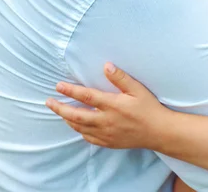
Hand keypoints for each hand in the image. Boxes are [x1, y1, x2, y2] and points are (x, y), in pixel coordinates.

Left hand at [46, 63, 169, 149]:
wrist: (158, 131)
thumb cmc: (149, 107)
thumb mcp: (137, 89)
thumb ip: (121, 78)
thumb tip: (106, 66)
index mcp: (113, 105)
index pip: (86, 97)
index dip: (71, 90)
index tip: (58, 85)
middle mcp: (106, 121)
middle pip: (76, 115)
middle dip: (60, 108)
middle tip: (49, 101)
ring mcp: (106, 134)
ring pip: (80, 128)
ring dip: (67, 119)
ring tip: (60, 111)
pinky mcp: (108, 142)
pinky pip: (88, 138)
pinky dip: (79, 130)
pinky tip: (77, 125)